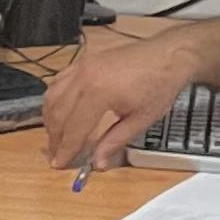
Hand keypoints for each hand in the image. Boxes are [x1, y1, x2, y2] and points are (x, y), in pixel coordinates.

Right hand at [35, 30, 198, 175]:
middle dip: (55, 138)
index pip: (74, 128)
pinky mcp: (83, 62)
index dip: (66, 149)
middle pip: (59, 114)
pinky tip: (58, 111)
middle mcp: (83, 78)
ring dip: (50, 120)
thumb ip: (115, 141)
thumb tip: (98, 163)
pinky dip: (53, 100)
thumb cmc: (159, 86)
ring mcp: (81, 67)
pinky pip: (57, 83)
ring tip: (55, 137)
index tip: (58, 164)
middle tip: (55, 155)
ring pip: (52, 97)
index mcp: (98, 93)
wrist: (169, 55)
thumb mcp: (141, 119)